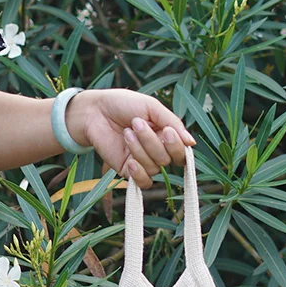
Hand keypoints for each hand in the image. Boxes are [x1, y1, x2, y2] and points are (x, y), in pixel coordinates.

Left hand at [65, 88, 196, 187]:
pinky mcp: (129, 172)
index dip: (176, 146)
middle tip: (136, 123)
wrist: (94, 111)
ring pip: (154, 168)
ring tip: (126, 132)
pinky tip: (129, 160)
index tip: (165, 131)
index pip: (182, 152)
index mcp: (166, 136)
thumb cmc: (123, 104)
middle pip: (167, 159)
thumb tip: (191, 143)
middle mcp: (157, 151)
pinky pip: (144, 182)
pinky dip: (139, 172)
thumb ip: (172, 123)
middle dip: (152, 142)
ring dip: (139, 149)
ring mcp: (143, 163)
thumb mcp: (151, 107)